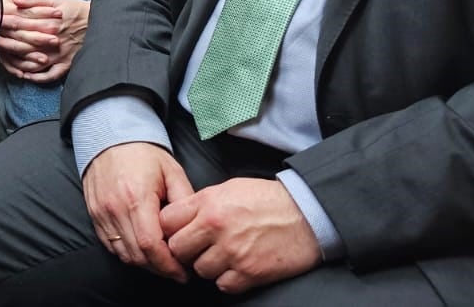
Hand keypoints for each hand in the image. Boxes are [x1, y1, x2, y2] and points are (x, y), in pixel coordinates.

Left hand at [0, 0, 89, 81]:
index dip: (6, 24)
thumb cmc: (77, 10)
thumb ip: (36, 1)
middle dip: (6, 42)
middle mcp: (53, 40)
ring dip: (17, 61)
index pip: (22, 24)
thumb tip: (17, 1)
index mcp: (49, 22)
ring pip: (33, 61)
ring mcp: (60, 54)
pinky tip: (26, 75)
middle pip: (23, 43)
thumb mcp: (57, 1)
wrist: (101, 22)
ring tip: (5, 58)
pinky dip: (36, 77)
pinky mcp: (68, 64)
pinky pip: (49, 75)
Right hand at [83, 142, 194, 283]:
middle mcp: (115, 209)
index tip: (183, 272)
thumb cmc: (143, 153)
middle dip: (159, 269)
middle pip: (137, 256)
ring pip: (123, 254)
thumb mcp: (172, 172)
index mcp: (136, 198)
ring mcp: (101, 213)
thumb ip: (185, 201)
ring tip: (162, 261)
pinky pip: (111, 245)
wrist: (109, 137)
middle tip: (177, 270)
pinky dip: (128, 253)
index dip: (168, 265)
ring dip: (144, 263)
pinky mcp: (94, 215)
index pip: (150, 245)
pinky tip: (142, 250)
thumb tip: (194, 230)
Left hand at [161, 178, 321, 293]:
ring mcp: (233, 252)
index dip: (169, 229)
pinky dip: (228, 279)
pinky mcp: (250, 272)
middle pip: (178, 249)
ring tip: (223, 256)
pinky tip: (237, 267)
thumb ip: (200, 203)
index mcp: (208, 203)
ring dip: (208, 266)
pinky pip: (223, 285)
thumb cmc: (267, 199)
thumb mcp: (228, 188)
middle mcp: (216, 227)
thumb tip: (177, 217)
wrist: (307, 215)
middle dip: (186, 250)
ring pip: (200, 270)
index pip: (166, 221)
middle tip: (198, 248)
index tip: (176, 233)